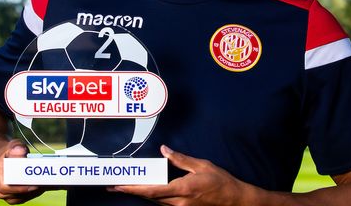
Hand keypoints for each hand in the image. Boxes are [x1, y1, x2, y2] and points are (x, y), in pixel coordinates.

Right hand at [0, 139, 45, 203]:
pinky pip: (17, 199)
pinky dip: (28, 196)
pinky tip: (39, 190)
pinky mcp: (8, 194)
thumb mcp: (13, 145)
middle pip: (9, 195)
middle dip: (26, 193)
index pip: (4, 187)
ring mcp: (0, 190)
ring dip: (29, 195)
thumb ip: (17, 147)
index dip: (18, 189)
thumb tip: (22, 151)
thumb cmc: (10, 151)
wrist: (4, 156)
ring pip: (14, 199)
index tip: (33, 186)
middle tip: (41, 186)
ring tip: (43, 187)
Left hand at [110, 145, 257, 205]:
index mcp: (183, 189)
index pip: (153, 190)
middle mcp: (180, 202)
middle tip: (114, 186)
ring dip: (141, 194)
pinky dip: (154, 197)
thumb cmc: (221, 182)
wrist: (235, 201)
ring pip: (156, 202)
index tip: (119, 186)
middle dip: (132, 191)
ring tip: (126, 187)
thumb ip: (181, 159)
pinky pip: (165, 205)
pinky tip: (147, 191)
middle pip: (150, 198)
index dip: (134, 189)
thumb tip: (164, 150)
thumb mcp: (201, 166)